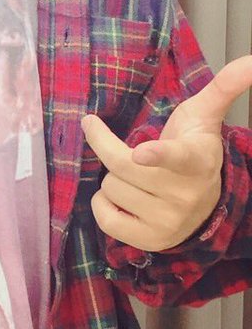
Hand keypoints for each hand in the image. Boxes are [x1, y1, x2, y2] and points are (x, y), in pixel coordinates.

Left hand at [82, 53, 251, 250]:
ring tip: (139, 180)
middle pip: (120, 165)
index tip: (141, 152)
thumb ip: (224, 87)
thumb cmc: (192, 149)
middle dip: (115, 153)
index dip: (157, 154)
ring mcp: (169, 221)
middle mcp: (185, 194)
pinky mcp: (150, 241)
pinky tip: (126, 201)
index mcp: (196, 161)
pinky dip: (104, 205)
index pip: (175, 157)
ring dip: (114, 180)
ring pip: (110, 188)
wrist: (202, 200)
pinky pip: (103, 217)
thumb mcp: (204, 117)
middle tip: (131, 152)